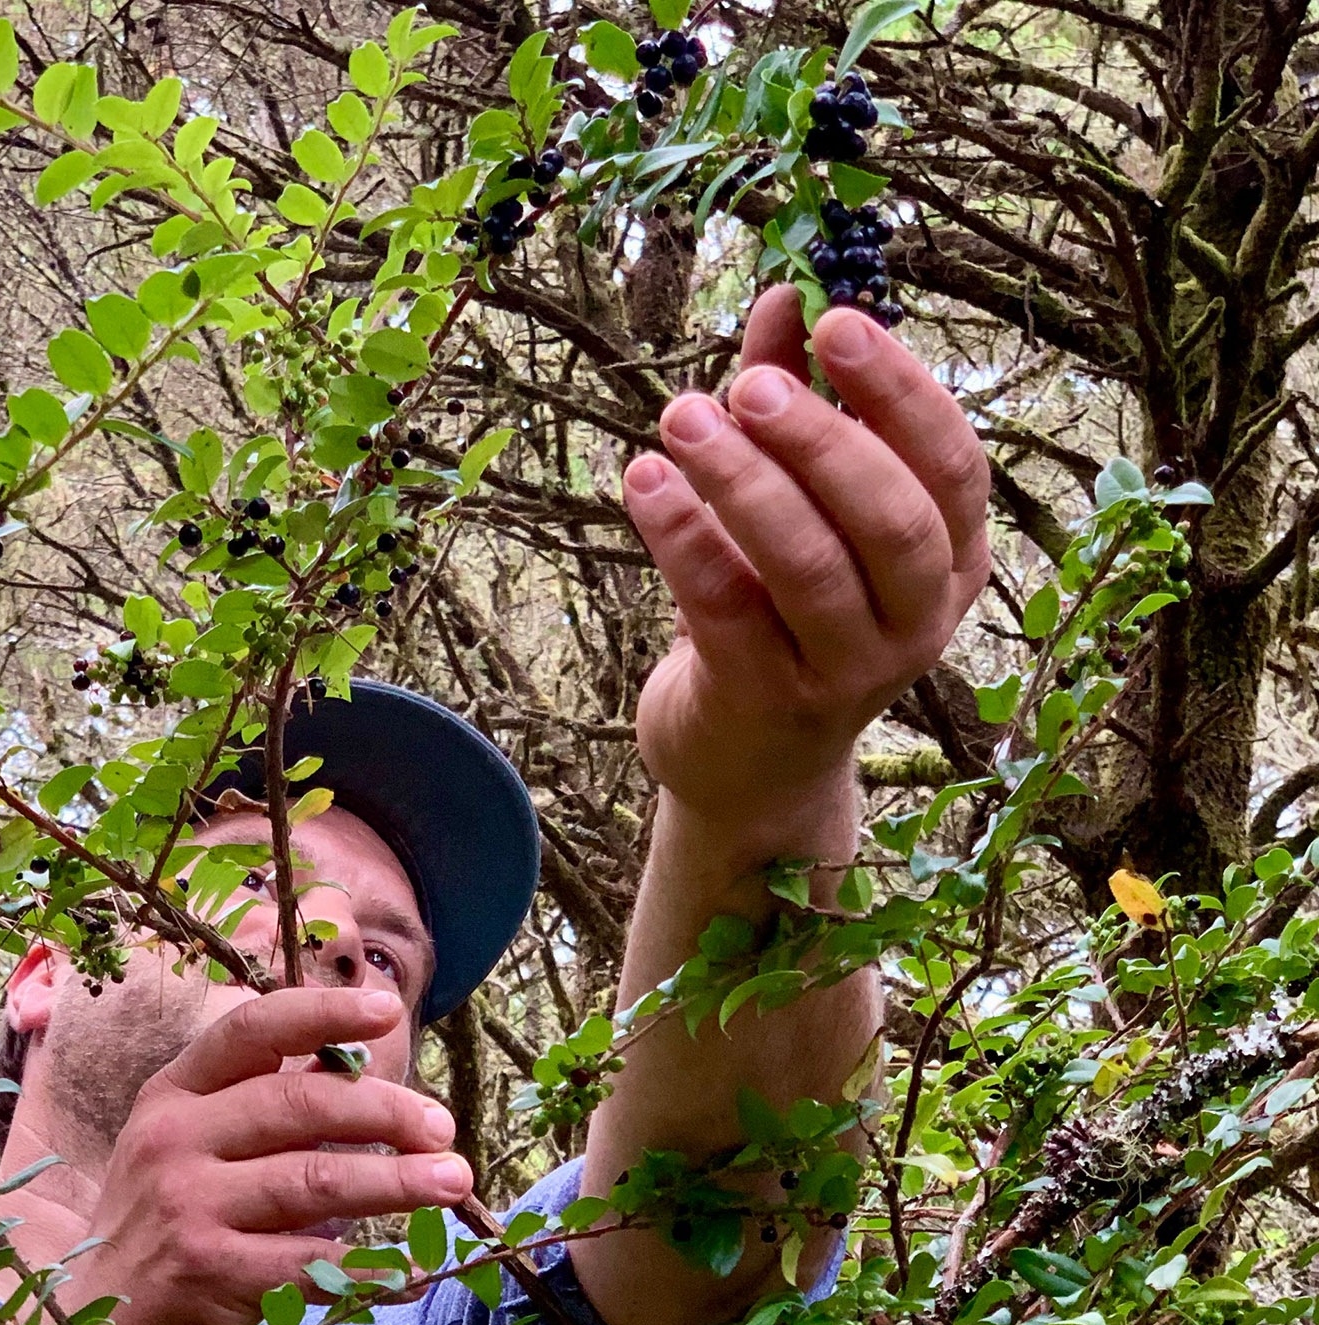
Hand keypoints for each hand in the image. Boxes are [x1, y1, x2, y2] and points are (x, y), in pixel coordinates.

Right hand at [62, 986, 472, 1324]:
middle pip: (300, 1104)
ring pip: (317, 1181)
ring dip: (398, 1182)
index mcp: (174, 1094)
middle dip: (386, 1111)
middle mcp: (174, 1140)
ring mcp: (188, 1208)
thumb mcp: (188, 1147)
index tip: (388, 1011)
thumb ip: (261, 1107)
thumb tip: (362, 1065)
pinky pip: (313, 1264)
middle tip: (441, 1129)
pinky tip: (412, 1271)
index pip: (252, 1031)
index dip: (323, 1013)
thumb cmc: (160, 1226)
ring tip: (453, 1181)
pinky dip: (372, 1270)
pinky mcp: (210, 1275)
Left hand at [625, 288, 990, 830]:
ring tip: (682, 416)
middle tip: (751, 381)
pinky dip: (683, 537)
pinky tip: (644, 479)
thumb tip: (790, 287)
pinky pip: (724, 607)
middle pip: (891, 520)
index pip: (952, 465)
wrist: (750, 765)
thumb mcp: (803, 505)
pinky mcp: (763, 701)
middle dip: (823, 439)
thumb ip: (803, 398)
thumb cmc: (783, 612)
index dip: (899, 389)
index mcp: (950, 560)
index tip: (838, 316)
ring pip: (808, 567)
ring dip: (741, 483)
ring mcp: (844, 671)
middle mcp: (917, 621)